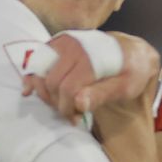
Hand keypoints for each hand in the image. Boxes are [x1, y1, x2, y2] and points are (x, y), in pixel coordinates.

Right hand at [21, 32, 159, 121]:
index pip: (67, 89)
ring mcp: (62, 42)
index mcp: (90, 57)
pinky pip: (37, 61)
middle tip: (71, 115)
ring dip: (45, 93)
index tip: (77, 119)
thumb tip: (79, 104)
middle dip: (57, 103)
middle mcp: (72, 45)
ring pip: (40, 73)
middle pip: (51, 83)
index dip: (68, 109)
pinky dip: (32, 77)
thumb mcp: (126, 86)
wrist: (133, 50)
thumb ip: (103, 94)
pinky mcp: (56, 44)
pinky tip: (28, 91)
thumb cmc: (132, 70)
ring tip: (60, 105)